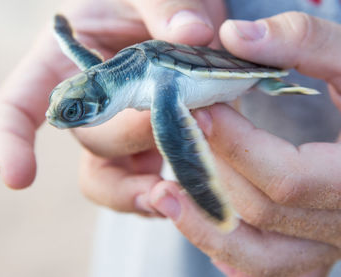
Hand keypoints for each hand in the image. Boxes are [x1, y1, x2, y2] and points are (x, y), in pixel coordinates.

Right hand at [0, 0, 225, 188]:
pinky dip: (160, 194)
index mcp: (64, 63)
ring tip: (170, 191)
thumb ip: (165, 6)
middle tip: (176, 116)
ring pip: (112, 176)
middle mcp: (86, 105)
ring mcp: (119, 131)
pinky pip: (144, 182)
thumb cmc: (150, 3)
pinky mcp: (149, 148)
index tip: (19, 177)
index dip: (9, 141)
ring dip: (137, 189)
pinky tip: (183, 195)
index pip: (18, 106)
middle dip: (130, 134)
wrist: (185, 20)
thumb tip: (192, 32)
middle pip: (90, 138)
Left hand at [149, 12, 340, 275]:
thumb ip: (303, 43)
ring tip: (162, 194)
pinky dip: (228, 251)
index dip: (234, 145)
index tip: (199, 112)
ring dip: (205, 226)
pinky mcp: (310, 249)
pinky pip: (263, 267)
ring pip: (259, 256)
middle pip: (264, 212)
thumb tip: (233, 37)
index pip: (286, 177)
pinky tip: (198, 224)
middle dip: (213, 174)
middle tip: (177, 141)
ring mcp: (327, 243)